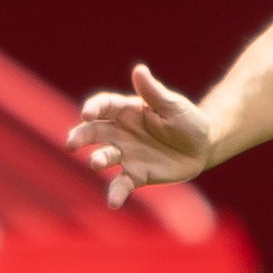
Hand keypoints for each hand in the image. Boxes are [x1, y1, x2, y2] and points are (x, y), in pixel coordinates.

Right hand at [66, 65, 216, 209]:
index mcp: (128, 110)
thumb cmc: (187, 120)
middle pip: (94, 131)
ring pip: (104, 156)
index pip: (105, 106)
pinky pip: (121, 184)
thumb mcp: (173, 105)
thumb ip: (154, 92)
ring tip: (96, 162)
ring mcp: (126, 154)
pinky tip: (113, 203)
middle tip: (71, 143)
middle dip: (81, 136)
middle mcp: (121, 132)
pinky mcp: (135, 174)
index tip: (88, 113)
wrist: (201, 147)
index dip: (94, 108)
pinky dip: (116, 193)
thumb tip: (139, 70)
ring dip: (98, 159)